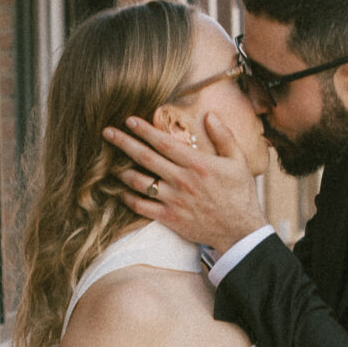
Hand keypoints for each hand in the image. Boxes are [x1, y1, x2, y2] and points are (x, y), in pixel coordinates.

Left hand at [103, 109, 263, 252]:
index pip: (164, 142)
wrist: (239, 231)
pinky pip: (142, 207)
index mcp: (197, 163)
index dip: (144, 130)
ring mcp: (173, 200)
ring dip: (121, 171)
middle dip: (123, 143)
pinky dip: (129, 198)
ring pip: (139, 182)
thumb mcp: (239, 161)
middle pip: (145, 157)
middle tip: (107, 132)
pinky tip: (122, 191)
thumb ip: (224, 136)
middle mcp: (181, 180)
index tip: (129, 120)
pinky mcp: (169, 218)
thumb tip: (210, 115)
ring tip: (110, 163)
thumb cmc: (240, 194)